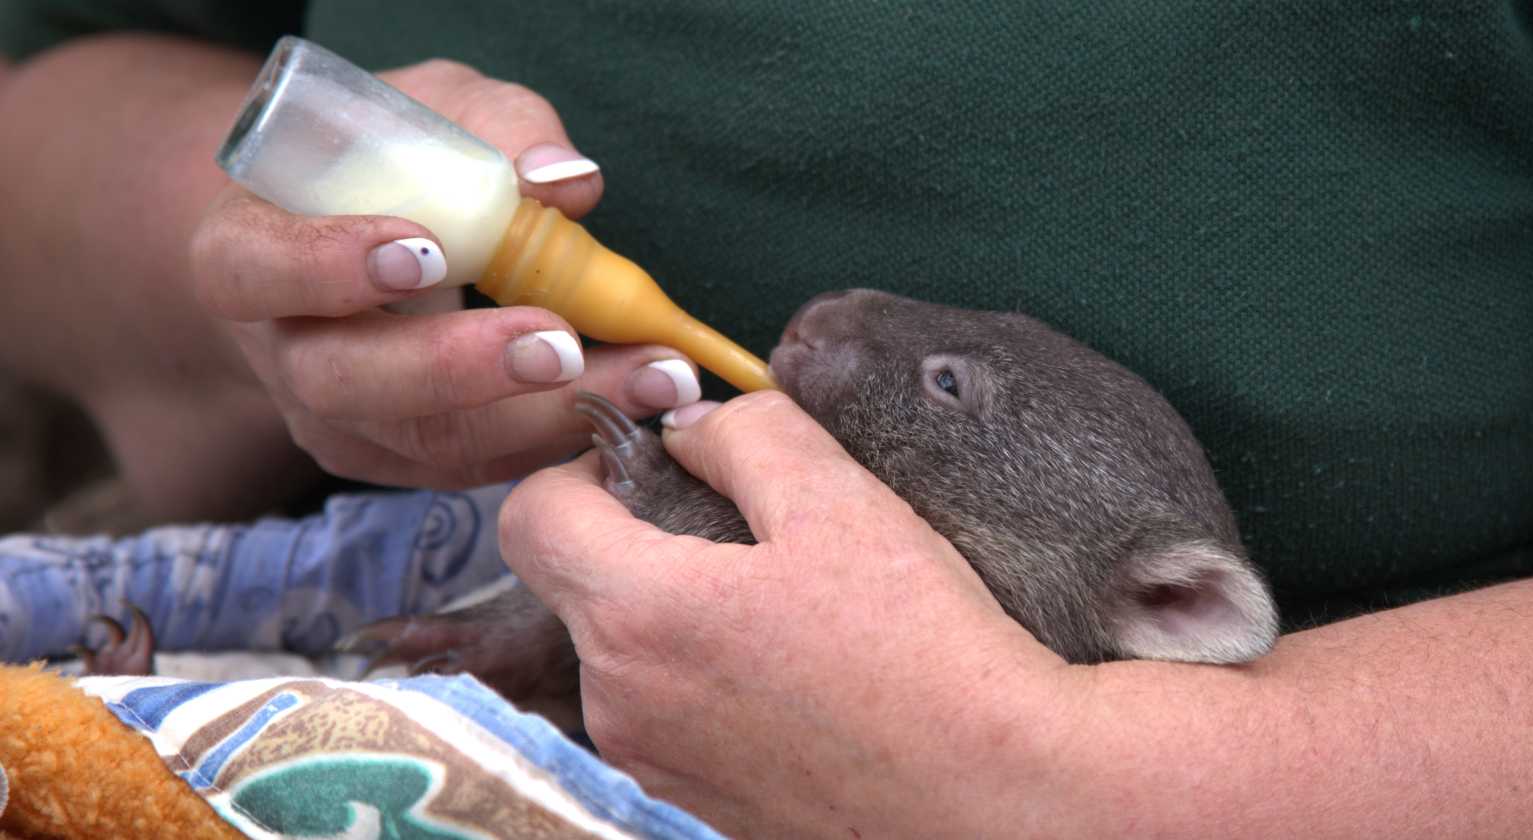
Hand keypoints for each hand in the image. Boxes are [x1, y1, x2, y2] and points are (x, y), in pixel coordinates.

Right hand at [189, 59, 687, 487]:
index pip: (257, 270)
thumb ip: (492, 128)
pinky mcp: (403, 457)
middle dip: (459, 367)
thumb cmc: (391, 161)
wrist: (359, 234)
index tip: (428, 253)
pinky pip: (478, 464)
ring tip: (644, 374)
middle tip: (558, 344)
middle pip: (344, 381)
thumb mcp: (432, 110)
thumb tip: (567, 180)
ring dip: (543, 415)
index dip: (329, 267)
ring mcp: (338, 418)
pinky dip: (561, 434)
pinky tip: (636, 395)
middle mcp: (281, 348)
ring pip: (425, 442)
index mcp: (248, 249)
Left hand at [498, 391, 1080, 836]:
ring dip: (682, 617)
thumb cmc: (922, 649)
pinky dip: (713, 683)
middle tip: (747, 534)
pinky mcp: (696, 806)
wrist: (992, 793)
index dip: (579, 472)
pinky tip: (802, 676)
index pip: (530, 517)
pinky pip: (672, 717)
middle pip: (579, 589)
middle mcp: (620, 703)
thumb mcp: (839, 501)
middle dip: (640, 544)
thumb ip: (748, 435)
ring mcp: (654, 764)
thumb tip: (693, 431)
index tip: (651, 468)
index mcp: (637, 614)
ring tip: (790, 612)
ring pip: (629, 656)